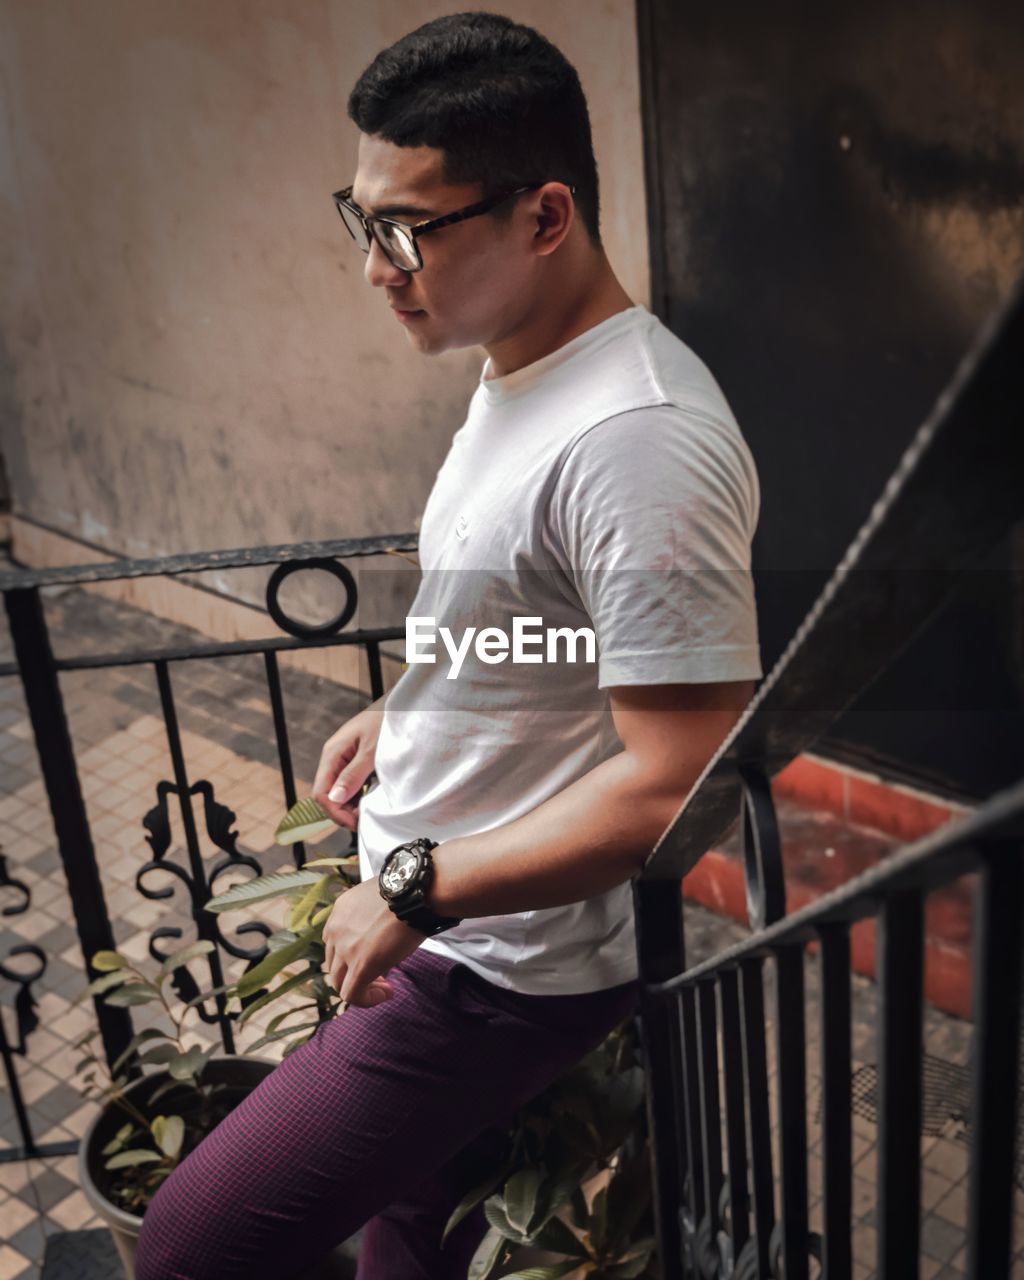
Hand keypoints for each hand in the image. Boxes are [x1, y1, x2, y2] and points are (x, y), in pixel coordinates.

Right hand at [312, 698, 386, 831]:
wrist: (402, 705)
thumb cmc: (387, 722)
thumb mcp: (372, 750)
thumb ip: (354, 774)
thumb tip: (335, 799)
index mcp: (333, 753)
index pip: (321, 792)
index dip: (334, 812)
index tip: (353, 823)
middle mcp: (334, 757)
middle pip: (327, 794)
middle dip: (341, 811)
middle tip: (362, 821)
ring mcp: (344, 759)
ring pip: (338, 791)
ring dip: (350, 805)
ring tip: (367, 813)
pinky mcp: (355, 761)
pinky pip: (350, 784)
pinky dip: (357, 796)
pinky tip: (370, 800)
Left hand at [321, 878, 423, 1006]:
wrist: (415, 892)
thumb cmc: (406, 891)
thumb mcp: (378, 897)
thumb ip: (370, 914)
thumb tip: (380, 931)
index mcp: (340, 911)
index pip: (335, 942)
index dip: (350, 954)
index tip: (373, 955)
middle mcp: (336, 929)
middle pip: (334, 963)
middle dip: (353, 973)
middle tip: (380, 974)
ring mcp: (345, 949)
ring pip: (339, 981)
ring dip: (360, 986)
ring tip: (384, 986)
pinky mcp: (360, 966)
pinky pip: (352, 994)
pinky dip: (366, 999)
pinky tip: (385, 994)